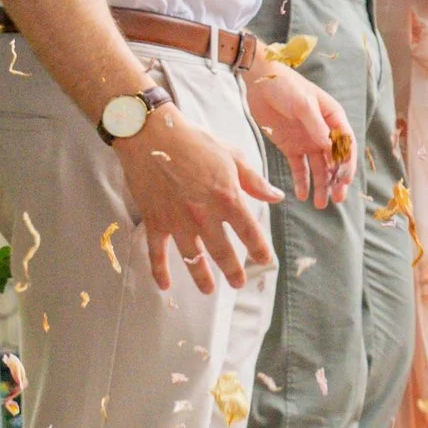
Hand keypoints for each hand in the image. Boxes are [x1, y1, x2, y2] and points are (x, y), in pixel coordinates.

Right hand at [115, 99, 283, 291]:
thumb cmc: (196, 142)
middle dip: (232, 270)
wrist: (152, 136)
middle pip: (222, 251)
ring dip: (201, 277)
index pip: (249, 231)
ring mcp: (177, 221)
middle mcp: (204, 215)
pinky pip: (157, 253)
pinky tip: (165, 286)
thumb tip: (276, 197)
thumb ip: (254, 181)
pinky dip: (160, 270)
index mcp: (227, 197)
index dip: (259, 249)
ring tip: (209, 290)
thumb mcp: (233, 156)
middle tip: (239, 283)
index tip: (266, 261)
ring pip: (192, 258)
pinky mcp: (155, 221)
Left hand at [245, 60, 354, 207]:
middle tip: (337, 199)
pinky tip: (301, 195)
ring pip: (318, 167)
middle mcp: (323, 131)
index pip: (345, 144)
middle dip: (336, 180)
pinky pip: (299, 167)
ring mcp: (307, 140)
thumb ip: (316, 126)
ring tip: (321, 204)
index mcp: (333, 118)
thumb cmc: (286, 86)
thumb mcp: (303, 104)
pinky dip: (301, 181)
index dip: (346, 163)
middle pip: (334, 160)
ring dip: (321, 185)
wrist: (259, 82)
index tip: (345, 181)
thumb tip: (329, 147)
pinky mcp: (290, 146)